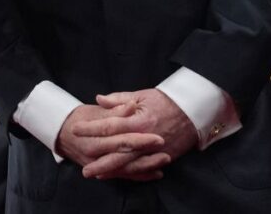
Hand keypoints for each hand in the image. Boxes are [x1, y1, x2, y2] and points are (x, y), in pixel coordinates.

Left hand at [75, 89, 196, 178]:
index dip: (91, 129)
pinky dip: (131, 173)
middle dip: (100, 160)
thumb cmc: (165, 100)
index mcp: (138, 120)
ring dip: (112, 170)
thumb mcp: (141, 95)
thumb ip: (118, 99)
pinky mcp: (163, 157)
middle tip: (84, 167)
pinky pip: (144, 168)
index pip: (109, 126)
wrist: (194, 110)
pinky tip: (119, 175)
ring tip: (96, 174)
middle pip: (118, 153)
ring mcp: (155, 150)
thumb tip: (99, 99)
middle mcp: (145, 138)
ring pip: (130, 164)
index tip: (77, 130)